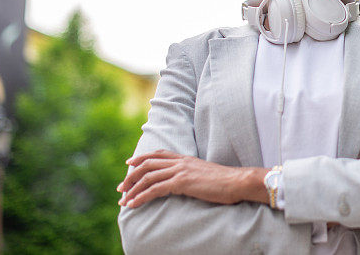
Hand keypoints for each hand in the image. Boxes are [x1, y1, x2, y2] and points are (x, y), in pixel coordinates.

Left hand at [117, 149, 268, 208]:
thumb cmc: (226, 182)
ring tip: (123, 200)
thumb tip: (187, 183)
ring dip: (132, 189)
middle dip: (131, 176)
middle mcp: (181, 161)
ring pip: (148, 176)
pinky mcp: (182, 182)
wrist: (238, 181)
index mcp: (187, 159)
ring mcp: (181, 170)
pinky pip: (155, 189)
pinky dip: (141, 197)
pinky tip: (133, 204)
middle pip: (148, 164)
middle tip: (121, 187)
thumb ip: (194, 175)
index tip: (130, 164)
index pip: (159, 154)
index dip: (142, 158)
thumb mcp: (206, 175)